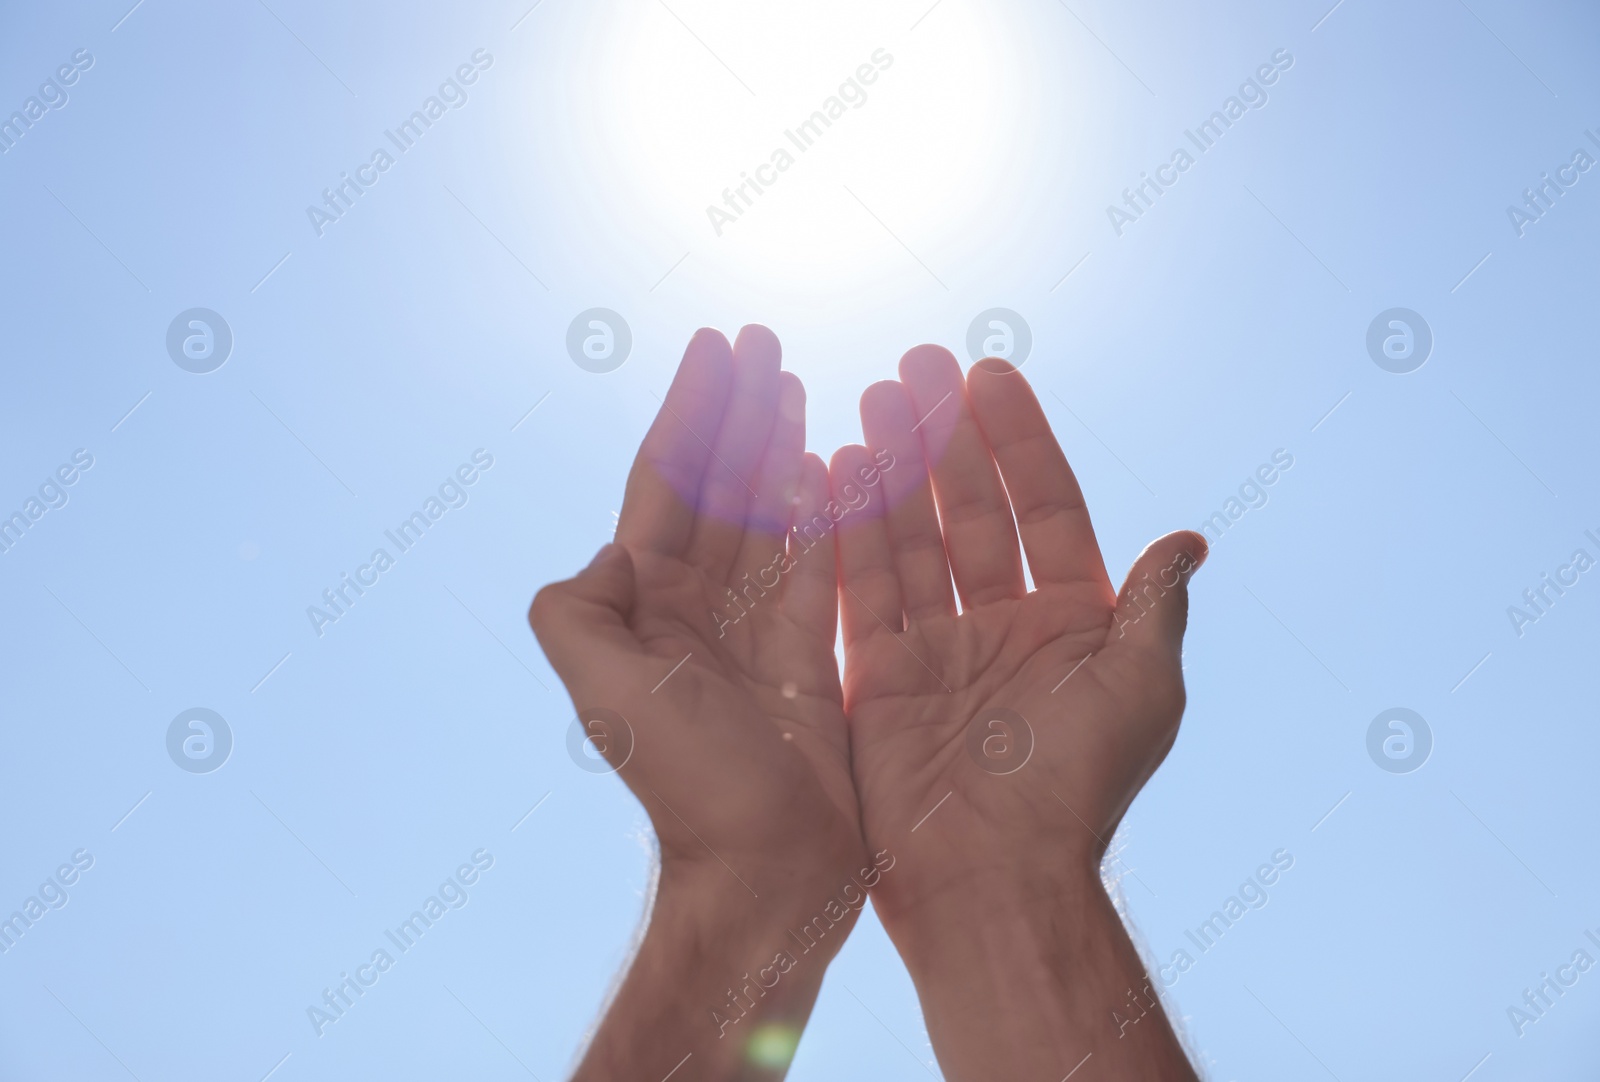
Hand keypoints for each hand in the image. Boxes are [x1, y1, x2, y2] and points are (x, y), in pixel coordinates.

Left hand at [530, 326, 867, 1077]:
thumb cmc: (688, 783)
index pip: (666, 482)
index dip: (691, 410)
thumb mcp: (607, 690)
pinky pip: (815, 566)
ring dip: (779, 449)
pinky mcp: (804, 655)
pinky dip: (824, 514)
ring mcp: (750, 630)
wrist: (763, 869)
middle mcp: (693, 608)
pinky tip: (835, 468)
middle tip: (764, 344)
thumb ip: (578, 610)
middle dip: (738, 413)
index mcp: (644, 603)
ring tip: (799, 387)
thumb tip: (606, 549)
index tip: (715, 346)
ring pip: (767, 516)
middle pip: (717, 485)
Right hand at [830, 347, 1204, 1077]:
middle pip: (969, 510)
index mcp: (1069, 626)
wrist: (991, 877)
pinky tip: (830, 473)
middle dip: (945, 438)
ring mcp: (935, 650)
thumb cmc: (1077, 788)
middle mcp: (1000, 628)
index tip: (990, 375)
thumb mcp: (1140, 690)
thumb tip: (1188, 540)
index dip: (1019, 441)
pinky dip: (844, 533)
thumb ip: (1152, 608)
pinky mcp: (875, 677)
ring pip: (910, 538)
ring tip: (874, 397)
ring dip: (892, 468)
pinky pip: (857, 590)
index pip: (1044, 508)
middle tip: (917, 366)